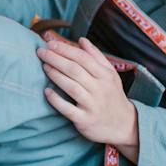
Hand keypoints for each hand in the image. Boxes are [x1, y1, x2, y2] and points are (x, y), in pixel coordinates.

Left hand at [38, 33, 138, 160]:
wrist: (124, 125)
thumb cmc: (112, 96)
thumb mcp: (110, 74)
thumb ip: (96, 56)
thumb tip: (81, 39)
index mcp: (105, 75)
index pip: (83, 58)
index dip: (65, 49)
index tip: (50, 43)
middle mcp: (100, 89)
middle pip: (75, 70)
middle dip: (56, 59)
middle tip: (41, 52)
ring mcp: (92, 105)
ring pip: (71, 87)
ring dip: (55, 75)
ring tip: (44, 66)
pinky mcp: (85, 120)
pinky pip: (68, 109)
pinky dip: (56, 100)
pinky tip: (46, 92)